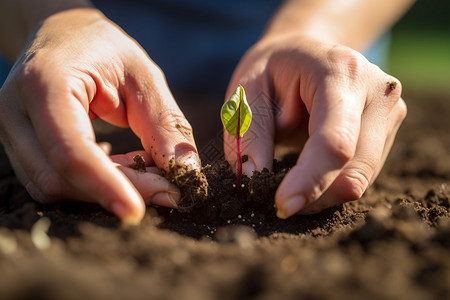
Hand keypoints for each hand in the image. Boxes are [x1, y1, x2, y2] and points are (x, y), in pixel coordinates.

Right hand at [0, 8, 198, 223]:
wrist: (63, 35)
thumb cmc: (105, 49)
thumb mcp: (144, 78)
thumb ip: (165, 126)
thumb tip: (187, 175)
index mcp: (45, 83)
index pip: (70, 150)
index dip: (106, 186)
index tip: (139, 211)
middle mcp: (15, 110)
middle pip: (59, 177)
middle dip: (115, 190)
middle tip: (164, 186)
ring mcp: (10, 131)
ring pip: (53, 186)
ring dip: (105, 188)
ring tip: (141, 166)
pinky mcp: (18, 146)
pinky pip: (52, 181)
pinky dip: (91, 183)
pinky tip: (118, 164)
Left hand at [225, 33, 405, 217]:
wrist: (304, 54)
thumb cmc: (272, 71)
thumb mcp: (246, 91)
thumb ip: (250, 134)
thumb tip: (254, 180)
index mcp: (341, 73)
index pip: (335, 141)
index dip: (310, 181)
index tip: (283, 207)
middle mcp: (378, 92)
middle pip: (355, 169)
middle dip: (314, 196)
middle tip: (280, 200)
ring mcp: (389, 113)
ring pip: (361, 178)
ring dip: (322, 193)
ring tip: (292, 177)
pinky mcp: (388, 132)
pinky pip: (361, 175)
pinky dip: (332, 185)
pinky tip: (310, 170)